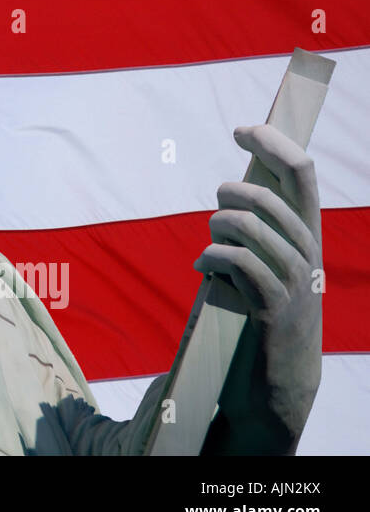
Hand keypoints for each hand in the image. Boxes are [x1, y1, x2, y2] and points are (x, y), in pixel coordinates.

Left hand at [196, 123, 322, 452]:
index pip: (302, 173)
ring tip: (211, 247)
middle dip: (230, 193)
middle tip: (217, 214)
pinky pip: (236, 262)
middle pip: (268, 195)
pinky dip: (211, 258)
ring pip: (247, 225)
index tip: (241, 128)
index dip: (273, 142)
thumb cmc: (259, 312)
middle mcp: (308, 252)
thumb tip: (231, 188)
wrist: (276, 382)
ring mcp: (294, 281)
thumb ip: (255, 229)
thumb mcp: (265, 263)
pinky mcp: (273, 307)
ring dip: (217, 229)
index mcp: (307, 234)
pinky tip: (204, 269)